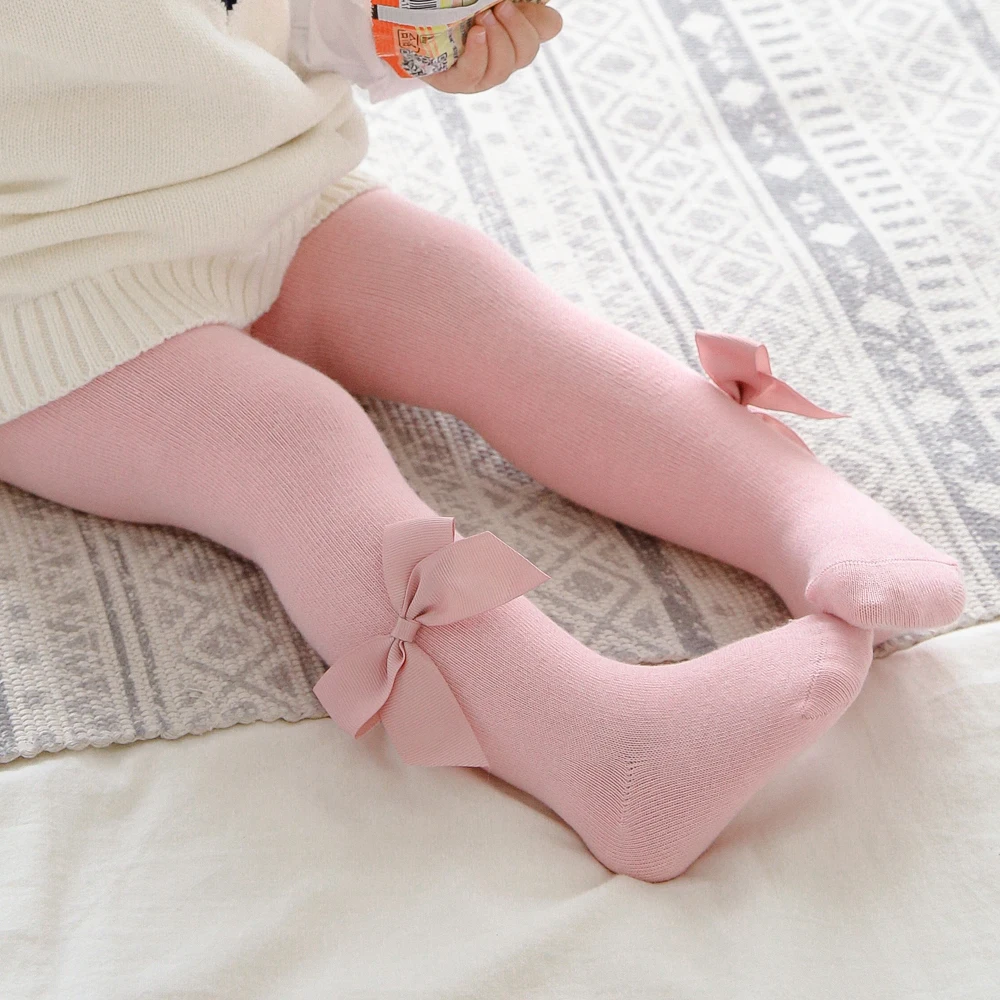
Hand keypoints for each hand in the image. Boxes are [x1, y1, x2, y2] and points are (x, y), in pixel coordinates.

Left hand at [425, 1, 562, 94]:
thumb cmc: (451, 1)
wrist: (411, 17)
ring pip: (505, 67)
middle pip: (528, 51)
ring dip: (498, 39)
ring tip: (482, 19)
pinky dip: (479, 52)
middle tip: (500, 7)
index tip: (525, 1)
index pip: (549, 27)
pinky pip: (476, 74)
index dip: (542, 18)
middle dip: (518, 28)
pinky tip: (475, 34)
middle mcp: (504, 54)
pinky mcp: (458, 83)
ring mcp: (482, 73)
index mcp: (516, 28)